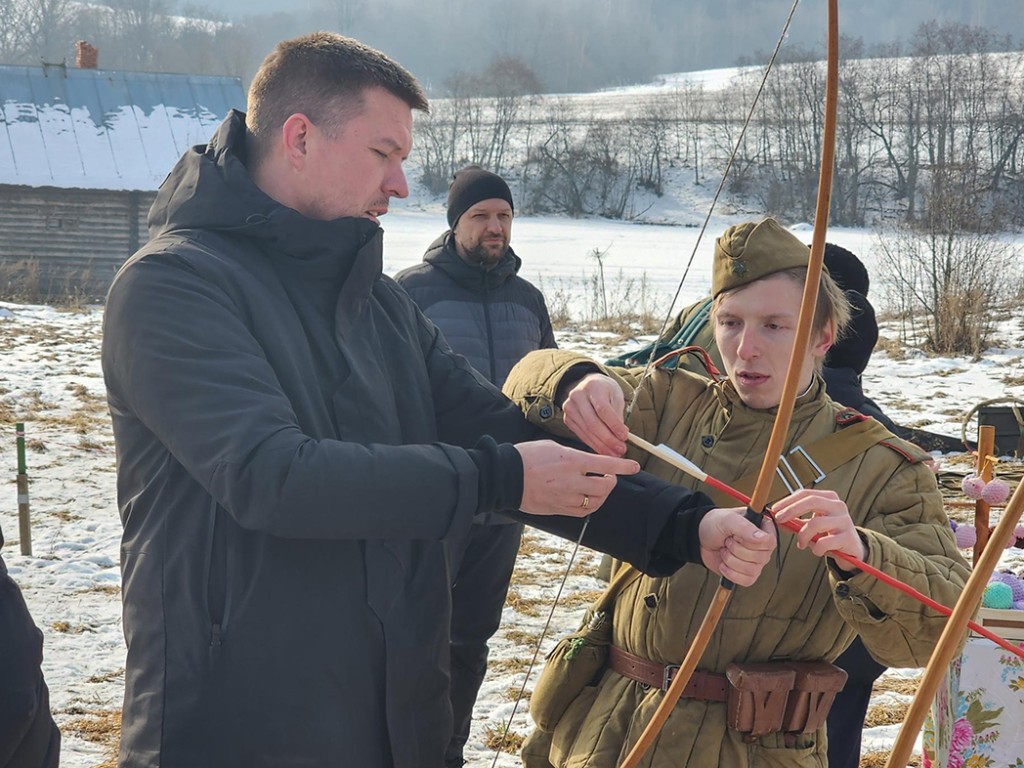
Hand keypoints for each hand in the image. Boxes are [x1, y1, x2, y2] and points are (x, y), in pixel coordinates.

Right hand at [515, 440, 638, 516]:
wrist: (506, 477)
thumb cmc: (526, 457)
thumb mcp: (553, 447)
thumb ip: (574, 455)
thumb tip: (587, 461)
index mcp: (571, 461)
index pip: (605, 464)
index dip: (623, 466)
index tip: (634, 467)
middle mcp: (572, 480)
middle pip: (605, 486)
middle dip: (612, 481)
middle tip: (608, 476)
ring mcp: (565, 497)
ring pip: (596, 501)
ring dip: (602, 494)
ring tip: (597, 486)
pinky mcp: (559, 509)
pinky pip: (583, 511)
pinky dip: (590, 505)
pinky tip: (587, 498)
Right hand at [562, 373, 628, 456]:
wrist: (590, 386)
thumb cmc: (606, 392)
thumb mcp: (616, 397)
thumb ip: (618, 415)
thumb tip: (620, 437)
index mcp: (593, 386)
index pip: (603, 409)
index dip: (614, 425)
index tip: (624, 437)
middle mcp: (577, 396)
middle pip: (593, 423)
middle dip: (608, 439)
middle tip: (621, 449)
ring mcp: (569, 408)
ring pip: (587, 431)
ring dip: (602, 445)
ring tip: (615, 453)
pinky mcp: (567, 419)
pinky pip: (582, 435)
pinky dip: (594, 444)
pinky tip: (604, 450)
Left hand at [698, 508, 775, 586]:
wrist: (699, 537)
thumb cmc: (715, 524)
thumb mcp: (728, 520)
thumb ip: (745, 527)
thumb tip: (763, 539)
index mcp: (763, 528)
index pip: (770, 542)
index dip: (750, 542)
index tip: (736, 535)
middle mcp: (763, 546)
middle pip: (760, 558)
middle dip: (736, 550)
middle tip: (727, 540)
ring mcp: (756, 561)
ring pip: (752, 570)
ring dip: (731, 560)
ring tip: (724, 550)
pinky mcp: (747, 574)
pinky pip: (746, 581)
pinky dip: (731, 573)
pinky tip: (723, 564)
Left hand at [770, 488, 866, 572]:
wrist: (851, 549)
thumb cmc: (828, 533)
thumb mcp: (810, 525)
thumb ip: (794, 521)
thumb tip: (774, 517)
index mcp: (829, 498)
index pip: (805, 493)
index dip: (788, 500)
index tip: (774, 510)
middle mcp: (838, 506)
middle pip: (812, 501)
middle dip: (792, 510)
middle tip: (780, 520)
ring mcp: (845, 520)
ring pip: (816, 523)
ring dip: (803, 535)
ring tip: (800, 544)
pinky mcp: (848, 537)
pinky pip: (825, 542)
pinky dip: (816, 548)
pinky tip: (816, 551)